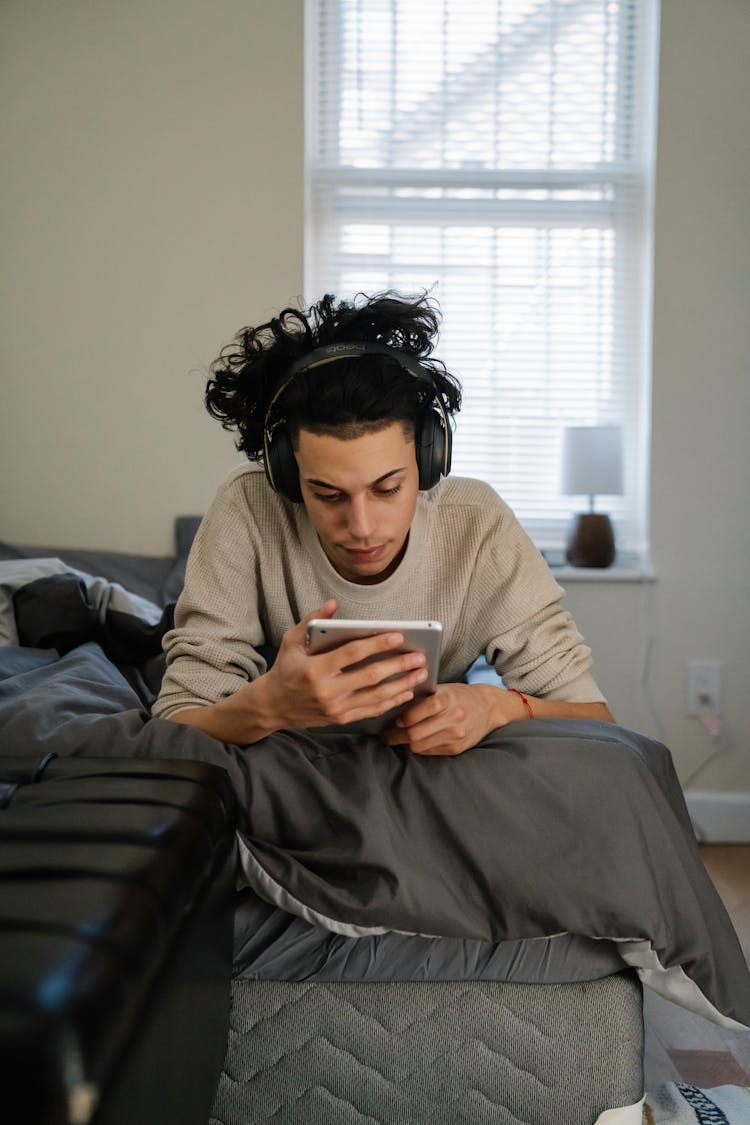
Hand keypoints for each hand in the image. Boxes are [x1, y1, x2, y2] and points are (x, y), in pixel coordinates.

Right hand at [259, 600, 429, 730]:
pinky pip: (372, 710)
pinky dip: (392, 702)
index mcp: (315, 670)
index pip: (352, 654)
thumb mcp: (291, 641)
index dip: (377, 643)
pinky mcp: (341, 719)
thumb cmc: (285, 668)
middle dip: (398, 666)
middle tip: (419, 656)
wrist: (273, 706)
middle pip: (370, 676)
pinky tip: (406, 692)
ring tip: (420, 673)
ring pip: (376, 696)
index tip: (399, 636)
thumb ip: (312, 620)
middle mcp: (327, 691)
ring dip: (402, 685)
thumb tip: (332, 604)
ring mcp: (336, 708)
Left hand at [381, 682, 517, 755]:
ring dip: (404, 744)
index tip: (392, 720)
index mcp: (448, 699)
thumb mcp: (442, 688)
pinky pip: (429, 752)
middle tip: (385, 734)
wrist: (488, 708)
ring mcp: (456, 735)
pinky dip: (418, 748)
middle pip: (415, 734)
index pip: (417, 712)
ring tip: (395, 738)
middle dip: (395, 736)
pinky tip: (413, 742)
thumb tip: (393, 705)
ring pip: (420, 746)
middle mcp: (453, 718)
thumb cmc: (459, 695)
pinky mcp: (456, 749)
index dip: (401, 719)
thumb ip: (422, 696)